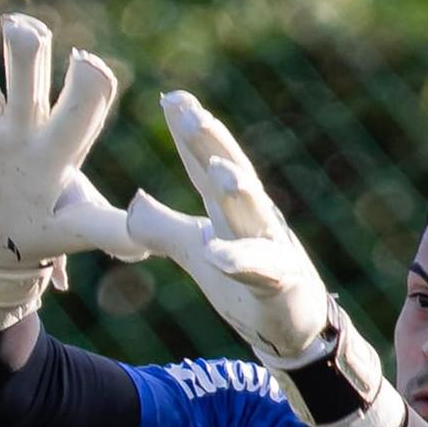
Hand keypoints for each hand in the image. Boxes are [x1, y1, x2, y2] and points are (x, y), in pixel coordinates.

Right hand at [0, 14, 146, 329]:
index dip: (87, 80)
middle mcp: (25, 127)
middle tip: (20, 33)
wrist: (8, 250)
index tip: (85, 65)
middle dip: (26, 49)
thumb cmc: (51, 227)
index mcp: (62, 143)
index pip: (83, 100)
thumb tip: (144, 244)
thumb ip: (110, 230)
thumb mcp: (80, 228)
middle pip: (27, 73)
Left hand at [123, 91, 331, 362]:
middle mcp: (253, 218)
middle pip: (230, 173)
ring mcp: (271, 247)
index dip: (189, 133)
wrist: (292, 329)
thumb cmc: (247, 284)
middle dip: (210, 141)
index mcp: (231, 208)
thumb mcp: (196, 251)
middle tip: (187, 109)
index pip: (206, 164)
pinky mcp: (280, 283)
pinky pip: (259, 270)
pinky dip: (238, 261)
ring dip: (237, 189)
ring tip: (216, 168)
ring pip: (253, 213)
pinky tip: (215, 254)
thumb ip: (162, 227)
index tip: (171, 97)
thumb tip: (134, 200)